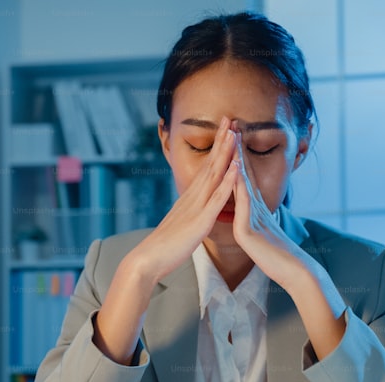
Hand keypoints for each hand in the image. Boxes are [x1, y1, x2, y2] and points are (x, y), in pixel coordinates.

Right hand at [126, 116, 238, 283]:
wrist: (149, 259)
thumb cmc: (165, 246)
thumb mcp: (181, 224)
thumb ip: (189, 213)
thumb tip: (194, 208)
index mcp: (190, 198)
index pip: (206, 167)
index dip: (216, 148)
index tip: (225, 130)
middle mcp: (193, 197)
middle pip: (210, 163)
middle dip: (221, 140)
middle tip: (230, 118)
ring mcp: (196, 206)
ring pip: (214, 174)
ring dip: (226, 153)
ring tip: (234, 133)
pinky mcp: (201, 220)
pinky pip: (217, 198)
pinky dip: (227, 181)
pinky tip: (235, 167)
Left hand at [230, 128, 347, 357]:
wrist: (294, 272)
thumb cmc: (279, 259)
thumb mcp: (263, 238)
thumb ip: (256, 226)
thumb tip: (251, 222)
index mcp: (255, 211)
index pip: (243, 180)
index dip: (238, 159)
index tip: (231, 139)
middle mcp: (255, 208)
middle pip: (244, 174)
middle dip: (237, 150)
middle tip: (232, 125)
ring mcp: (253, 216)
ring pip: (243, 183)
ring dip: (238, 159)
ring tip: (232, 137)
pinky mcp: (250, 229)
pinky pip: (243, 203)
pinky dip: (239, 185)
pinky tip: (234, 171)